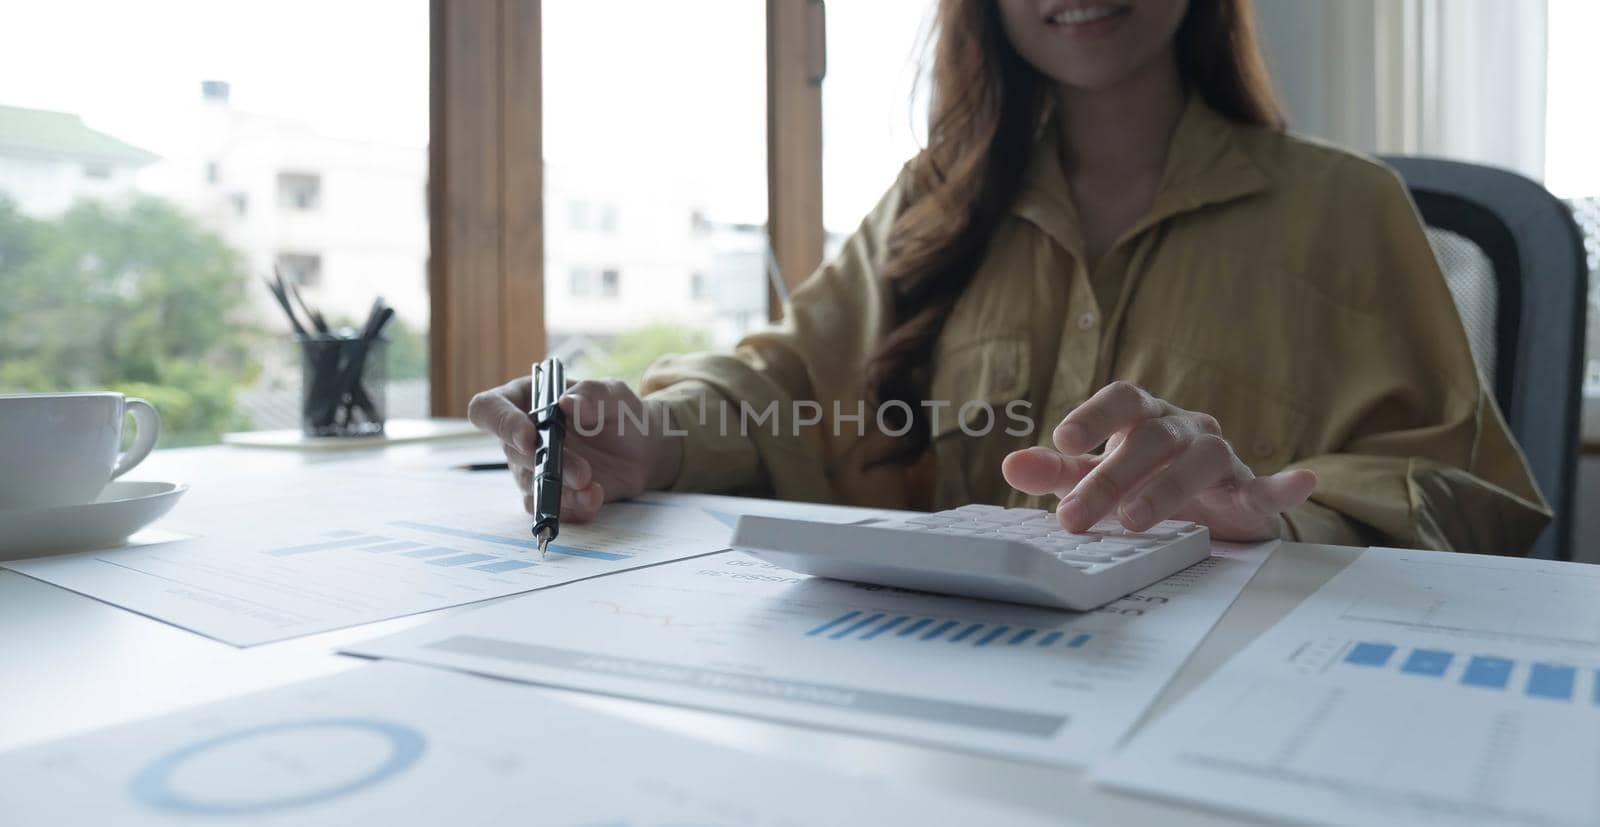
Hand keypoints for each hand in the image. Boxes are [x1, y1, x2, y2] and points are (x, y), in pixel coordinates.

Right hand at [467, 376, 683, 522]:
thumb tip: (567, 403)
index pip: (488, 409)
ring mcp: (532, 469)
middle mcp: (520, 436)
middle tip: (582, 472)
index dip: (501, 423)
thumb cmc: (618, 412)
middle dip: (546, 465)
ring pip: (530, 486)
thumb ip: (593, 394)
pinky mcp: (549, 495)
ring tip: (592, 489)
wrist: (641, 449)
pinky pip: (548, 509)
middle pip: (512, 454)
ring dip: (560, 491)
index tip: (528, 437)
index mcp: (524, 399)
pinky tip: (593, 498)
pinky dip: (571, 508)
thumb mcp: (613, 393)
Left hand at [1001, 381, 1315, 541]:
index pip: (1122, 400)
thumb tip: (1010, 465)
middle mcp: (1184, 429)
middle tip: (1076, 517)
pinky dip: (1285, 485)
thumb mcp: (1096, 477)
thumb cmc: (1144, 483)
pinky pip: (1271, 485)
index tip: (1063, 440)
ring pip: (1201, 459)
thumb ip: (1057, 471)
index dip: (1094, 415)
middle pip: (1152, 439)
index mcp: (1145, 418)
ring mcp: (1222, 458)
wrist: (1212, 513)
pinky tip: (1300, 481)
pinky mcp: (1252, 492)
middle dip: (1112, 477)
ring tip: (1136, 522)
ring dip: (1167, 488)